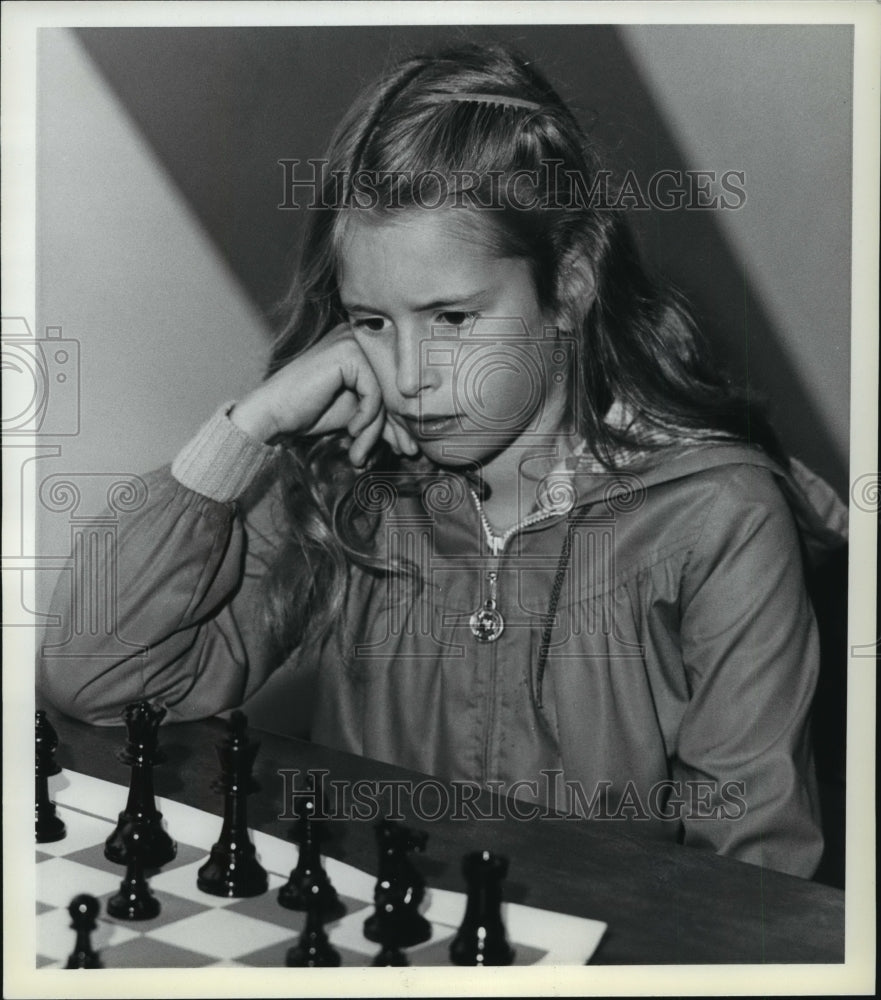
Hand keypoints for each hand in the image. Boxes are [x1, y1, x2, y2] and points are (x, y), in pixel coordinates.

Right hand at [230, 324, 417, 466]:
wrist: (273, 415)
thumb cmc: (309, 413)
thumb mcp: (357, 416)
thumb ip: (383, 418)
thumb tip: (412, 438)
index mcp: (364, 348)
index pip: (395, 385)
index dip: (402, 419)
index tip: (407, 448)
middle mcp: (360, 338)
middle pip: (395, 387)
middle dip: (400, 426)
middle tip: (406, 453)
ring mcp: (352, 341)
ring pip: (387, 392)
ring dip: (377, 429)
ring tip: (361, 452)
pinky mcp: (347, 353)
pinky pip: (374, 392)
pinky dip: (366, 417)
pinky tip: (351, 430)